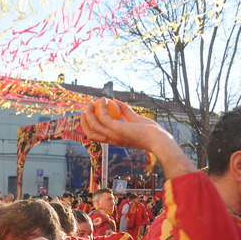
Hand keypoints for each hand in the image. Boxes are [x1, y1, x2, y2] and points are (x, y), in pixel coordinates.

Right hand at [80, 99, 195, 179]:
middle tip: (85, 109)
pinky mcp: (115, 128)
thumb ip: (125, 111)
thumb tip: (116, 101)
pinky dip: (101, 108)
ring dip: (88, 114)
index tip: (89, 115)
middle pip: (90, 133)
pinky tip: (104, 100)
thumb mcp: (134, 118)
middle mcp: (111, 139)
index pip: (97, 135)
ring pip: (92, 126)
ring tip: (90, 103)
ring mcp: (112, 135)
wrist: (157, 138)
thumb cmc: (149, 131)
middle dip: (84, 121)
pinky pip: (103, 117)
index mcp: (114, 139)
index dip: (90, 126)